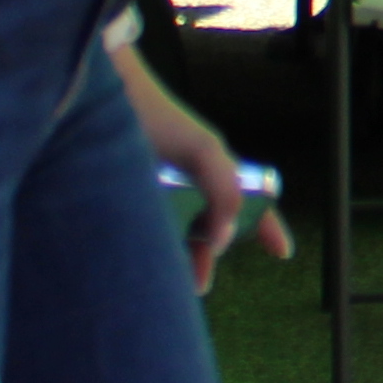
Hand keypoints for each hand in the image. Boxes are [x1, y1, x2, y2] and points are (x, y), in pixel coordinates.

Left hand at [107, 34, 284, 287]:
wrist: (99, 100)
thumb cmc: (156, 116)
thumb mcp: (203, 151)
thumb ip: (225, 193)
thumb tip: (223, 239)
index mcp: (213, 171)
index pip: (250, 203)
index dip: (268, 227)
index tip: (282, 252)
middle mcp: (188, 184)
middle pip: (207, 229)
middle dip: (205, 257)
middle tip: (198, 283)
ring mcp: (157, 192)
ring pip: (174, 234)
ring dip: (174, 256)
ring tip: (164, 280)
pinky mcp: (125, 200)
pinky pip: (141, 231)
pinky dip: (145, 247)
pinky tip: (136, 260)